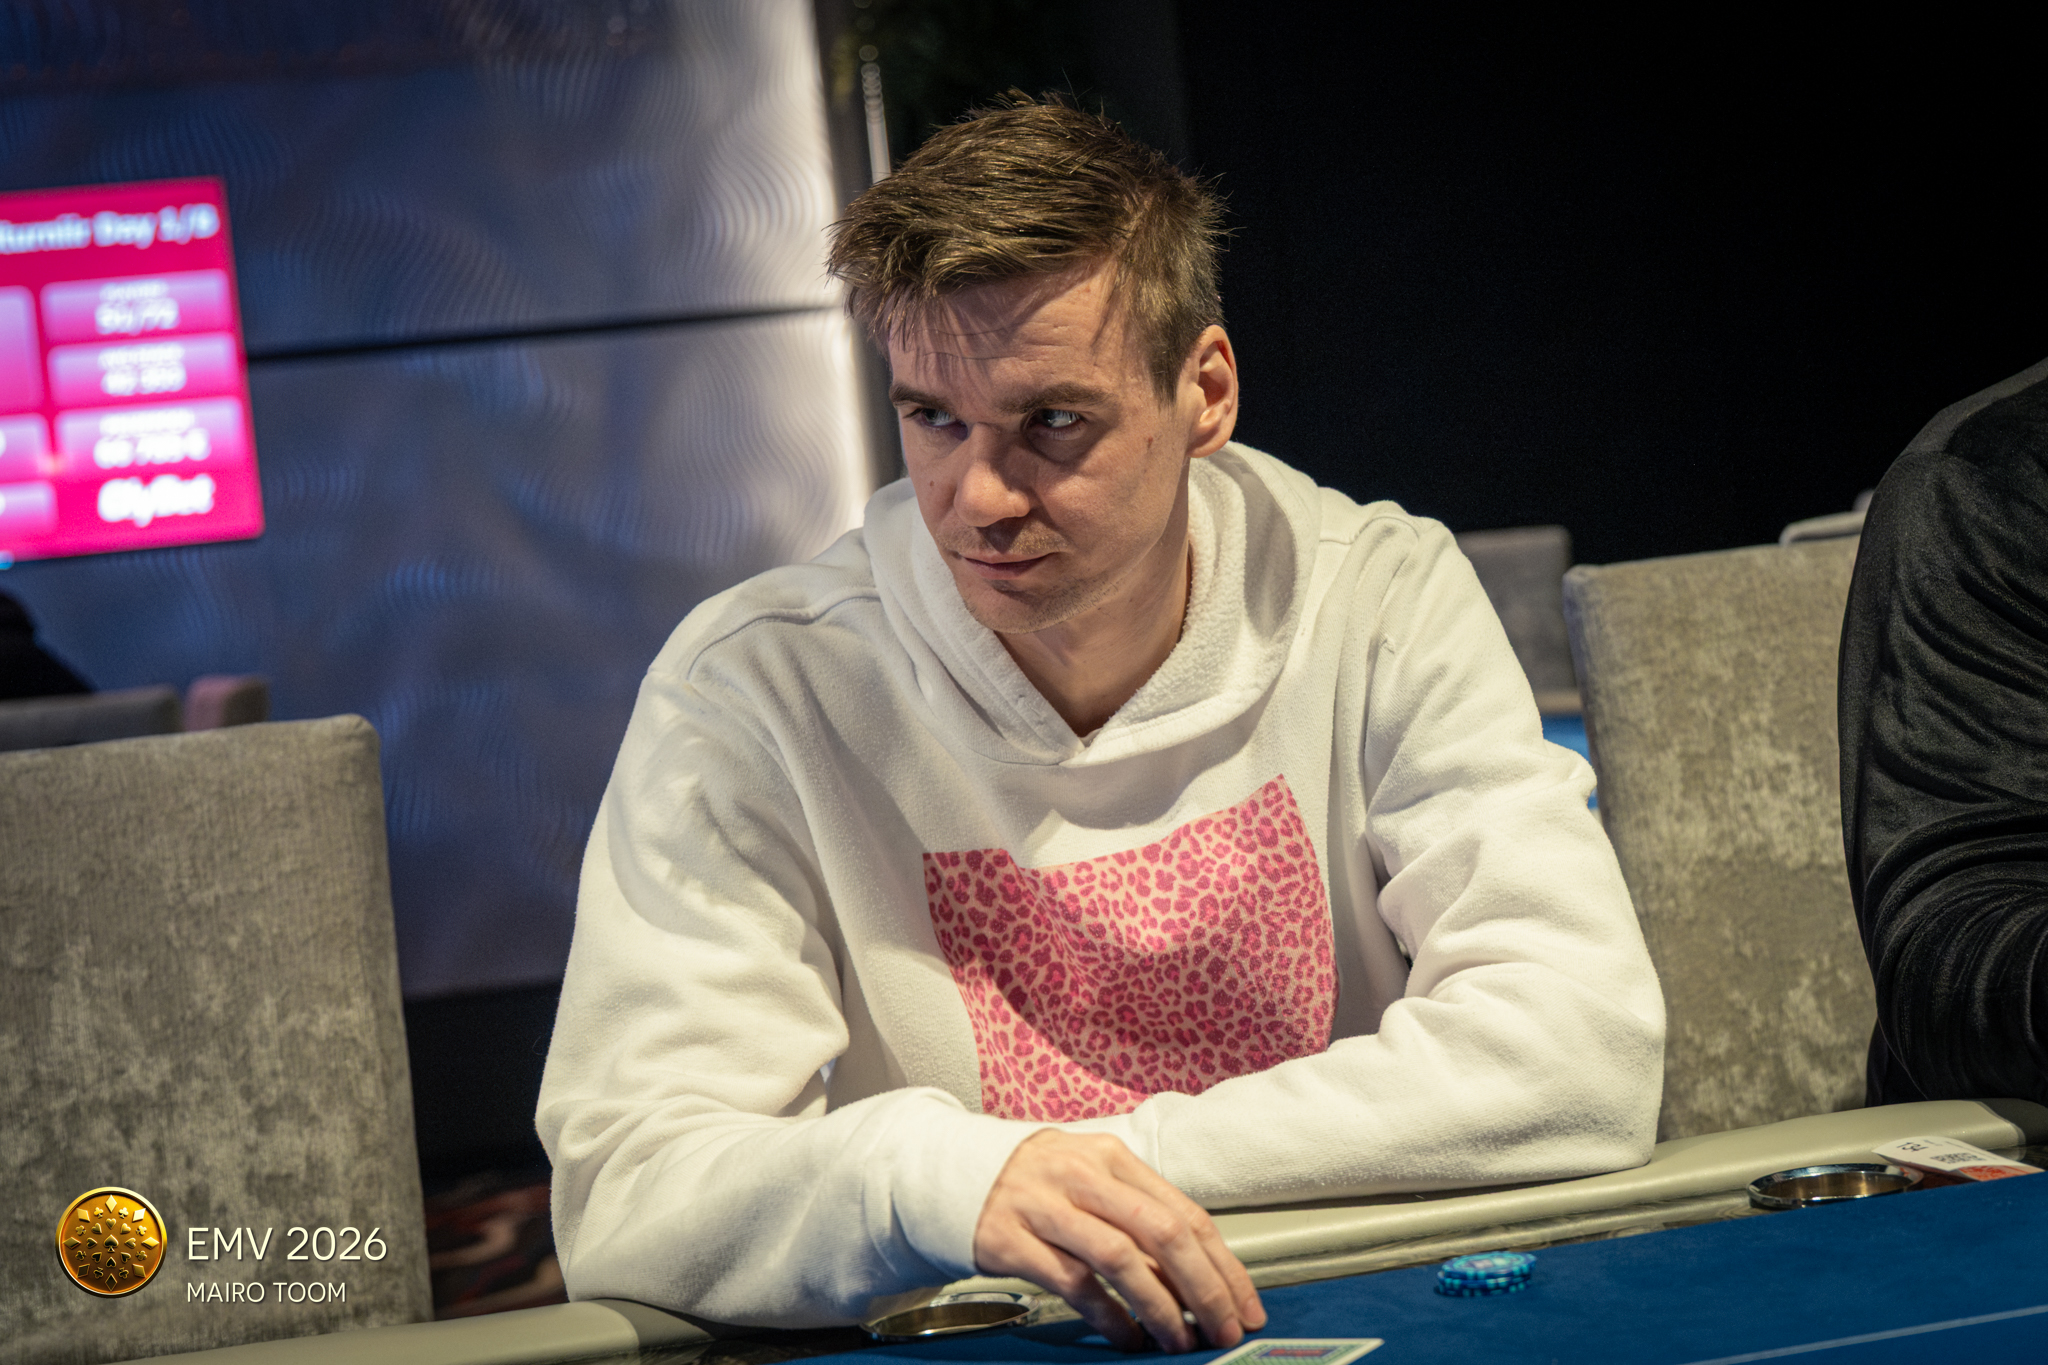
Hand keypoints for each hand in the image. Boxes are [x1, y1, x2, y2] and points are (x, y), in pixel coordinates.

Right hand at [972, 1130, 1265, 1352]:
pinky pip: (1073, 1283)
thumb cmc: (1037, 1186)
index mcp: (1111, 1157)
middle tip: (1222, 1330)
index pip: (1184, 1212)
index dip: (1223, 1265)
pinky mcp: (1011, 1239)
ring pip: (1120, 1259)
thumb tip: (1198, 1278)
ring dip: (1160, 1307)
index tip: (1245, 1305)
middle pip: (1161, 1232)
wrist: (951, 1175)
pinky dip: (1109, 1315)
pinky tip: (1128, 1337)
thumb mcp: (1090, 1182)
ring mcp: (1043, 1205)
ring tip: (1179, 1340)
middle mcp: (1081, 1175)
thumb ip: (1138, 1217)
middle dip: (1204, 1288)